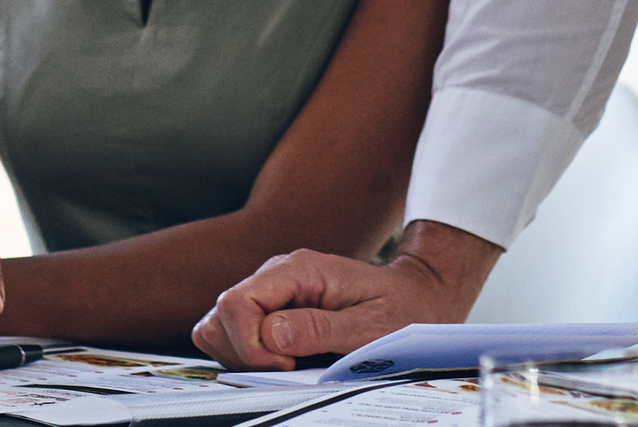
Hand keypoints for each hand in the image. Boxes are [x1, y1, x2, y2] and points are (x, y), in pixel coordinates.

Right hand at [192, 220, 499, 368]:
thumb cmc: (402, 308)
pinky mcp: (270, 310)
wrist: (417, 295)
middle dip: (244, 353)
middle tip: (291, 368)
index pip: (236, 303)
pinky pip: (236, 336)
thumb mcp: (372, 325)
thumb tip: (272, 337)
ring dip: (245, 356)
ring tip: (290, 365)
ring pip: (219, 328)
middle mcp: (276, 276)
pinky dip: (251, 356)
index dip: (250, 344)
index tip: (286, 366)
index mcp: (298, 270)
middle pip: (219, 317)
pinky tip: (287, 361)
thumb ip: (320, 329)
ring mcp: (270, 292)